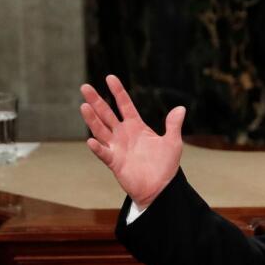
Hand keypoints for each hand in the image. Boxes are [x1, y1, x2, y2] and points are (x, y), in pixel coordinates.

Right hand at [79, 75, 184, 207]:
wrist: (161, 187)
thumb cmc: (165, 165)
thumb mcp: (172, 142)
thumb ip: (173, 125)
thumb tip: (181, 108)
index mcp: (136, 127)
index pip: (124, 105)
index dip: (118, 92)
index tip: (110, 77)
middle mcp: (123, 135)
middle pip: (107, 114)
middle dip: (97, 101)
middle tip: (85, 87)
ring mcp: (117, 147)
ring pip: (101, 130)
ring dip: (92, 119)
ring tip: (84, 106)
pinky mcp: (115, 162)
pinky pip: (104, 153)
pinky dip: (98, 147)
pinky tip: (92, 140)